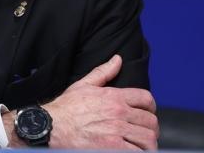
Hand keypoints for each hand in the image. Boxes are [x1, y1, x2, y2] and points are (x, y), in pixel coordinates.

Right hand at [42, 55, 158, 149]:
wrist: (52, 126)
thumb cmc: (66, 107)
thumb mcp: (83, 85)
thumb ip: (103, 72)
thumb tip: (118, 59)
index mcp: (114, 96)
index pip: (146, 99)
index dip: (151, 107)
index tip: (147, 113)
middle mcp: (119, 112)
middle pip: (150, 121)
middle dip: (150, 128)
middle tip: (144, 133)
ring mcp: (117, 131)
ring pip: (148, 138)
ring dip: (147, 143)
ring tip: (141, 145)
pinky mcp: (114, 148)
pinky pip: (138, 152)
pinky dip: (139, 152)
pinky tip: (133, 151)